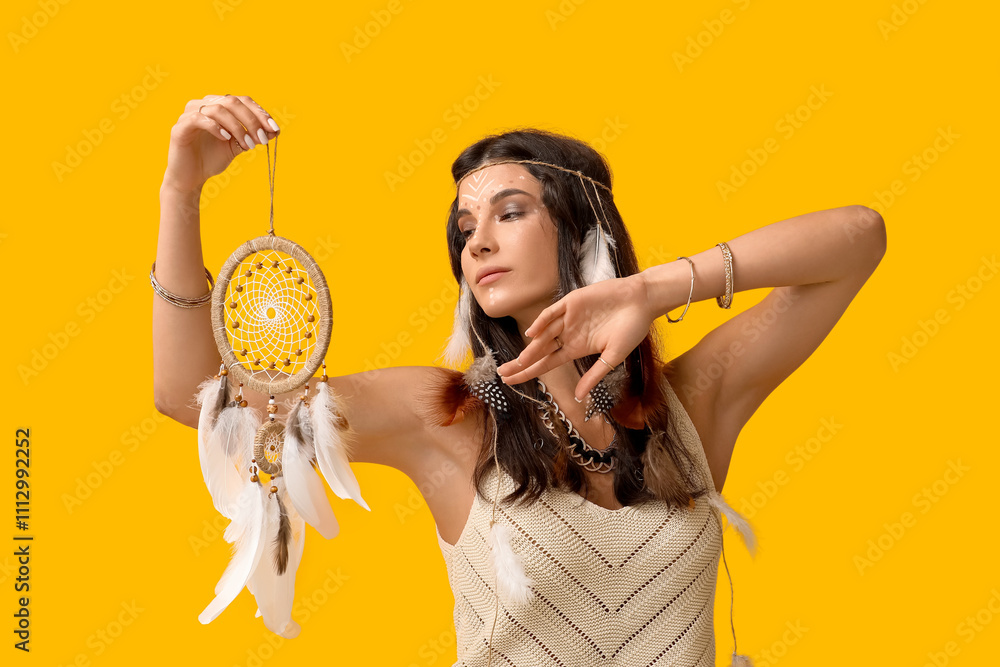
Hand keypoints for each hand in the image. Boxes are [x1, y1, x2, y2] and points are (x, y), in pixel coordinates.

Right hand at [162, 94, 279, 193]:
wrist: (191, 178)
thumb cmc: (212, 159)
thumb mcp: (238, 146)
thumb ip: (253, 136)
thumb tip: (275, 131)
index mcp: (218, 106)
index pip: (242, 100)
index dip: (260, 113)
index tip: (274, 129)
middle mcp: (203, 105)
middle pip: (232, 101)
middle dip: (251, 120)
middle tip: (261, 139)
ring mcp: (189, 114)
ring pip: (218, 109)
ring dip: (237, 127)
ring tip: (247, 145)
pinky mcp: (180, 127)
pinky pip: (198, 119)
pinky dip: (215, 127)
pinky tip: (226, 139)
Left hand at [496, 274, 655, 401]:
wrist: (642, 301)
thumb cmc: (631, 329)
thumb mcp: (613, 357)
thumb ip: (594, 376)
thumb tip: (578, 397)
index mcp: (576, 348)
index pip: (547, 363)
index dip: (529, 372)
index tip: (512, 382)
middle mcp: (568, 334)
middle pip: (539, 350)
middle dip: (522, 363)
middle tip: (503, 374)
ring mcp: (569, 318)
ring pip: (543, 334)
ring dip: (531, 348)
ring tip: (517, 362)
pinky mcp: (572, 302)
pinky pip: (552, 313)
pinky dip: (542, 322)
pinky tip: (532, 334)